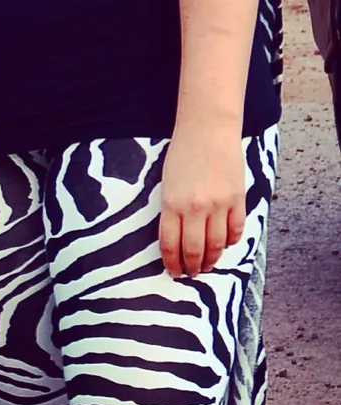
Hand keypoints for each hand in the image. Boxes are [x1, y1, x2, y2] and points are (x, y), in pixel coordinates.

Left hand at [158, 124, 247, 276]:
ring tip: (207, 265)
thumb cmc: (181, 154)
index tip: (173, 272)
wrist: (207, 130)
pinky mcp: (238, 199)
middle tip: (191, 274)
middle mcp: (196, 207)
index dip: (172, 262)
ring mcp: (219, 204)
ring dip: (212, 259)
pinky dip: (231, 241)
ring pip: (217, 244)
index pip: (170, 243)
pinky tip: (224, 246)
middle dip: (192, 266)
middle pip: (194, 249)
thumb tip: (176, 237)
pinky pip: (236, 229)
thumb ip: (171, 210)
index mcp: (171, 203)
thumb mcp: (167, 183)